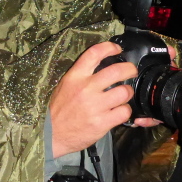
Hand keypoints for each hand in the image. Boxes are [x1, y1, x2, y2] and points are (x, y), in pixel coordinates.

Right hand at [49, 42, 136, 157]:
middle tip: (131, 71)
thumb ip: (81, 75)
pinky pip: (124, 112)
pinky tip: (119, 111)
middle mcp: (86, 88)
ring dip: (127, 92)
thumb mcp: (65, 85)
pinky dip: (125, 111)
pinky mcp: (102, 122)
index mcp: (75, 77)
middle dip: (129, 69)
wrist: (51, 134)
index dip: (109, 47)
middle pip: (117, 70)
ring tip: (123, 95)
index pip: (94, 53)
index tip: (117, 49)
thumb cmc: (59, 110)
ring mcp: (95, 106)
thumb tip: (100, 65)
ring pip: (124, 91)